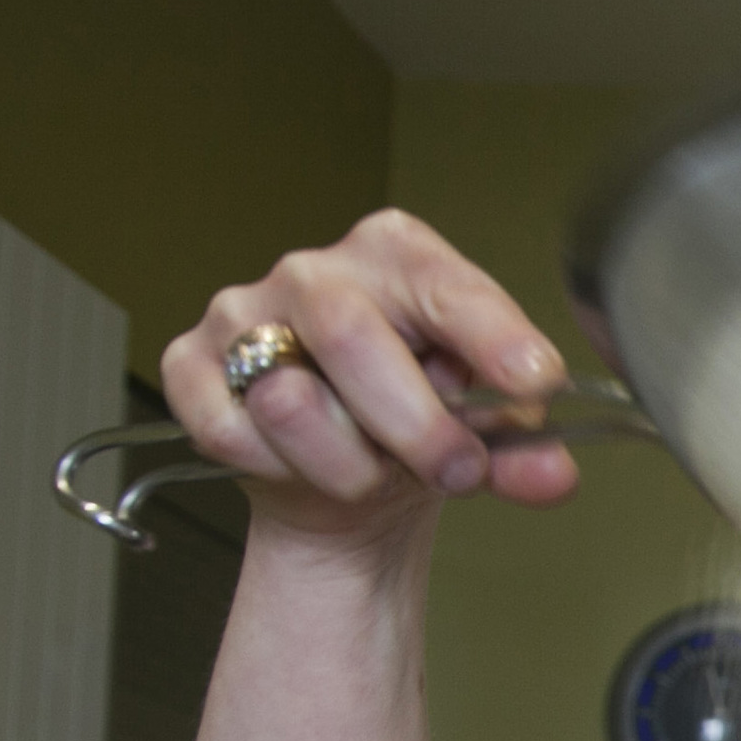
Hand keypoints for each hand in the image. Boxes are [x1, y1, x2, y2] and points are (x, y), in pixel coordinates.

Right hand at [159, 209, 580, 562]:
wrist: (348, 482)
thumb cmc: (418, 427)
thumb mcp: (485, 434)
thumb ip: (523, 451)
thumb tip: (551, 474)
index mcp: (399, 258)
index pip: (444, 285)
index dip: (491, 333)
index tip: (535, 381)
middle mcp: (315, 273)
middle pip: (352, 335)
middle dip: (416, 425)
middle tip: (458, 472)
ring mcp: (242, 315)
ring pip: (288, 398)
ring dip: (350, 463)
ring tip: (375, 470)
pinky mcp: (189, 367)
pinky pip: (232, 431)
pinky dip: (283, 471)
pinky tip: (308, 467)